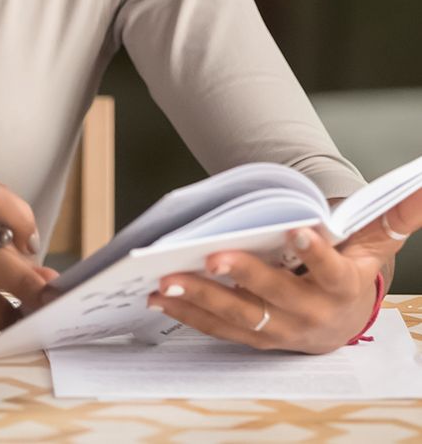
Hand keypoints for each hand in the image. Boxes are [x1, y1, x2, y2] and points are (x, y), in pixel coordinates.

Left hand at [146, 187, 420, 353]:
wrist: (343, 320)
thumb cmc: (352, 270)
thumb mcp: (374, 243)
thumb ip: (392, 216)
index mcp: (341, 287)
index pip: (330, 269)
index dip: (315, 252)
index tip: (297, 230)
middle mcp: (311, 314)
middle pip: (275, 296)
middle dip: (243, 277)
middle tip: (211, 256)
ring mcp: (280, 330)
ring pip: (240, 316)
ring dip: (201, 298)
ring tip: (167, 279)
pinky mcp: (254, 337)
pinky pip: (219, 329)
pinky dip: (188, 314)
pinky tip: (160, 296)